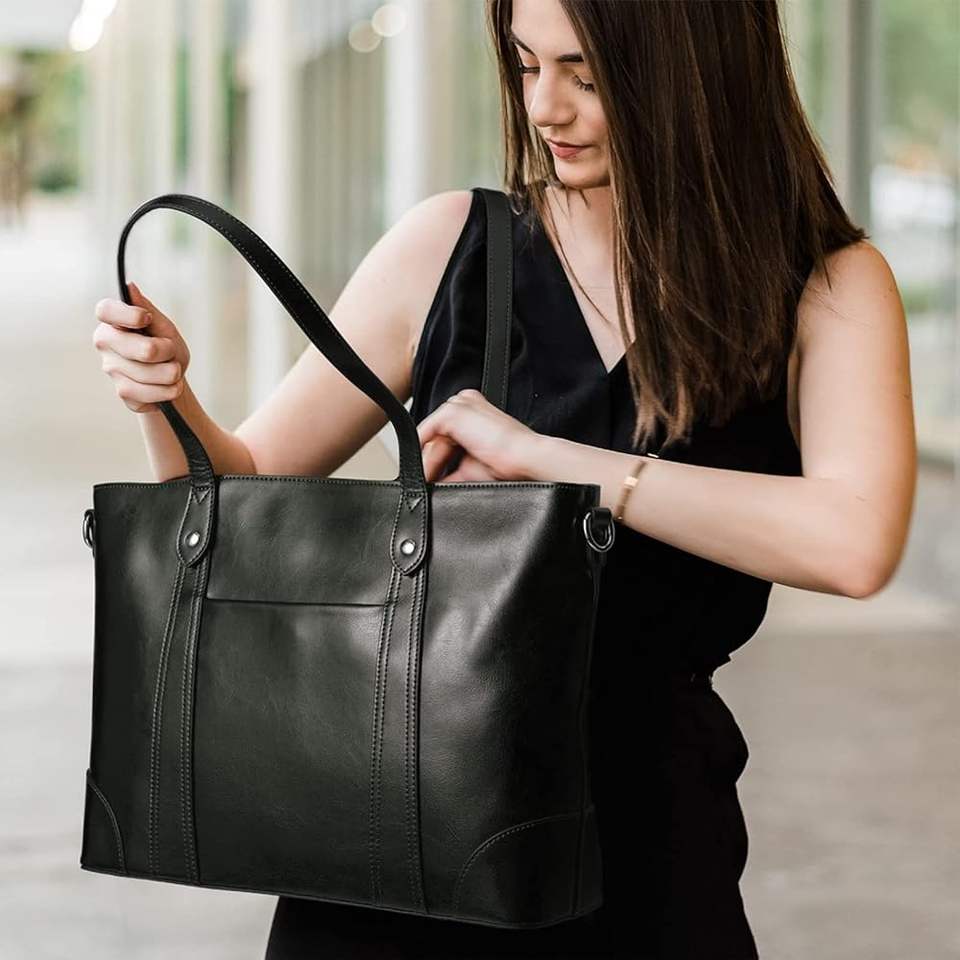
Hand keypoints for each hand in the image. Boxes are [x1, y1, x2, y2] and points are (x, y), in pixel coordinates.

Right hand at [92, 281, 190, 412]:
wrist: (173, 381)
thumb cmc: (166, 349)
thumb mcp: (164, 328)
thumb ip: (148, 310)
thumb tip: (130, 287)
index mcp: (114, 322)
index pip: (105, 311)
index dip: (127, 315)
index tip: (145, 318)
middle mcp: (107, 344)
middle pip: (143, 349)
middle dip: (167, 352)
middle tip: (171, 352)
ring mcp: (112, 370)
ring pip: (149, 374)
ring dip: (171, 374)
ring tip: (173, 371)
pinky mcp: (123, 393)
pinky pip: (149, 394)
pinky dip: (167, 391)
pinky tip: (169, 387)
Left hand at [415, 388, 538, 482]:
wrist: (525, 458)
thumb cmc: (509, 463)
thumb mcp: (472, 468)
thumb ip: (451, 472)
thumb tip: (434, 485)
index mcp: (474, 412)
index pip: (446, 436)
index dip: (436, 461)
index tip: (431, 480)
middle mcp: (466, 404)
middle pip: (437, 436)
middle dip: (429, 462)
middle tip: (424, 485)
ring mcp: (460, 405)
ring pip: (432, 435)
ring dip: (426, 460)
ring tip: (426, 483)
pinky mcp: (453, 412)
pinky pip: (425, 431)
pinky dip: (419, 451)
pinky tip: (421, 470)